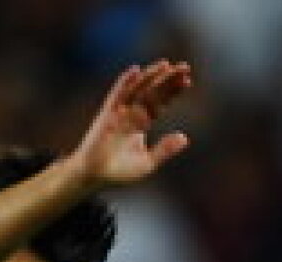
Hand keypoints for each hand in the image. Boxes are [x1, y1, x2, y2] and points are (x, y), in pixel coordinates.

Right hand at [72, 60, 191, 186]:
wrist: (94, 175)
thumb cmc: (119, 173)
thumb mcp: (147, 164)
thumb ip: (165, 150)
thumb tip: (185, 138)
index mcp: (143, 122)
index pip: (160, 101)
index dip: (173, 90)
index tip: (188, 80)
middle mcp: (132, 112)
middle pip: (153, 91)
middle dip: (168, 78)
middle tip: (185, 67)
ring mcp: (119, 110)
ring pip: (138, 88)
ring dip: (150, 76)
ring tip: (165, 65)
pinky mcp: (107, 113)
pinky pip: (116, 94)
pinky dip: (125, 82)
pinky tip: (135, 71)